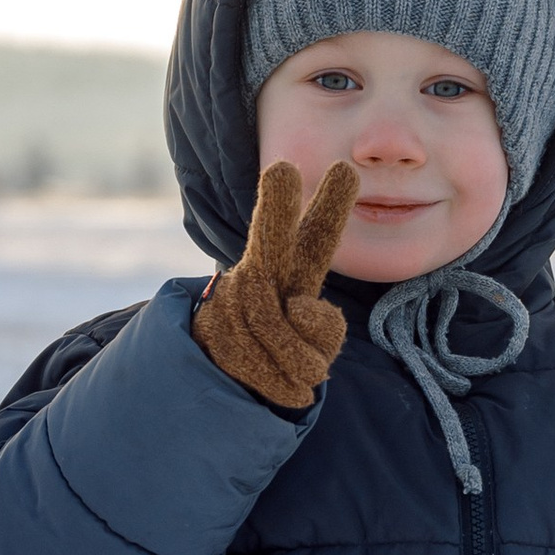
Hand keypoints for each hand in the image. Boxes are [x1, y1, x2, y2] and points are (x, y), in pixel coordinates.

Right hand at [193, 160, 360, 410]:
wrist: (223, 387)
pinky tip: (272, 383)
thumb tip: (299, 309)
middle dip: (278, 207)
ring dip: (295, 364)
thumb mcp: (318, 350)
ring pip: (277, 330)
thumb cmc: (283, 363)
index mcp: (295, 273)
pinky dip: (278, 382)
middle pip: (271, 242)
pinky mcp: (207, 324)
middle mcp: (260, 274)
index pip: (317, 238)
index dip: (332, 206)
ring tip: (291, 372)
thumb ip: (324, 332)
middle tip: (283, 167)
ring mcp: (229, 298)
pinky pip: (259, 359)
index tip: (347, 168)